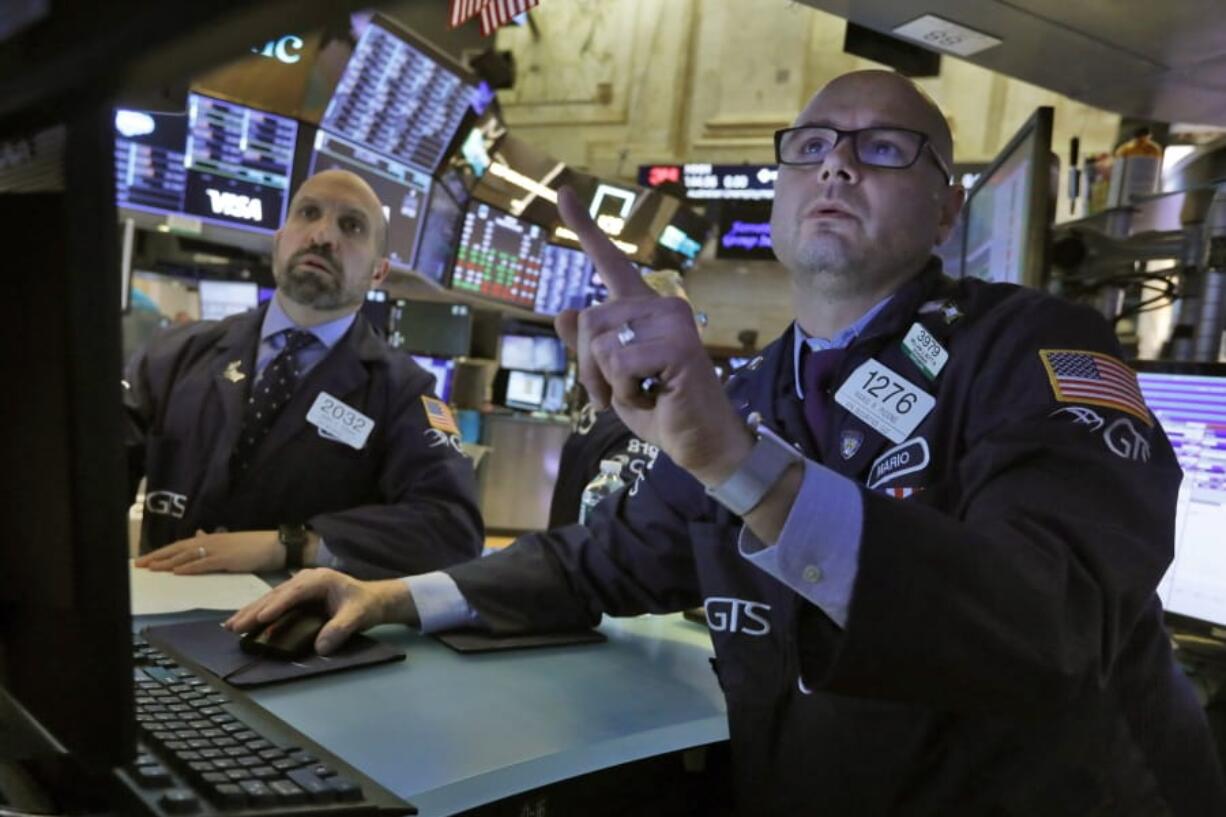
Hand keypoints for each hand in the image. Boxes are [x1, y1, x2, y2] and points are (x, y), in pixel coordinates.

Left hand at [134, 529, 284, 573]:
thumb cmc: (254, 546)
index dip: (162, 552)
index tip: (146, 559)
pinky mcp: (227, 559)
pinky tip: (177, 572)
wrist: (275, 545)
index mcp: (210, 539)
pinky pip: (204, 564)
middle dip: (158, 557)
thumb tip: (199, 536)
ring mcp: (218, 550)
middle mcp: (210, 542)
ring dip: (168, 563)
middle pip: (178, 549)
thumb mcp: (230, 542)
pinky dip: (189, 568)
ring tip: (152, 569)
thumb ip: (212, 541)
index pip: (180, 545)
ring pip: (187, 556)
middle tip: (139, 564)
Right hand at [223, 568, 416, 654]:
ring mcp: (299, 586)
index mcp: (319, 579)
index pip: (294, 593)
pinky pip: (274, 603)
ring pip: (270, 598)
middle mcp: (305, 579)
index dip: (277, 605)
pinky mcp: (296, 596)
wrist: (373, 599)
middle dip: (254, 611)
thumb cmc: (366, 605)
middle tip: (234, 626)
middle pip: (276, 595)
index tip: (261, 619)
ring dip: (250, 612)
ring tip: (230, 626)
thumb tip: (320, 647)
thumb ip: (340, 629)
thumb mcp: (358, 616)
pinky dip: (257, 613)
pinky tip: (243, 622)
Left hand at [554, 187, 752, 484]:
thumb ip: (590, 347)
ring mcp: (670, 321)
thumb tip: (564, 312)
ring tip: (645, 393)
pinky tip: (657, 397)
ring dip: (609, 384)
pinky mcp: (676, 344)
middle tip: (621, 393)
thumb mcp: (613, 380)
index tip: (563, 192)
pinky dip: (627, 393)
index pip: (609, 262)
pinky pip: (619, 366)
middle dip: (590, 369)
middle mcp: (659, 305)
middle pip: (587, 322)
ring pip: (600, 346)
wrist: (701, 443)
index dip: (584, 228)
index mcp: (644, 309)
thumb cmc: (661, 410)